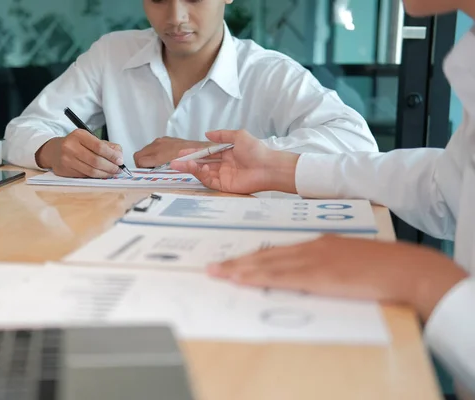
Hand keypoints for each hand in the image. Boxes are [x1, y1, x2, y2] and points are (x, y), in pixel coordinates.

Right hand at [35, 129, 123, 177]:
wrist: (54, 151)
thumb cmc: (76, 144)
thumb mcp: (90, 139)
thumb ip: (107, 146)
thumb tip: (119, 156)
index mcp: (79, 135)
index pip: (99, 147)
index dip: (112, 155)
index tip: (120, 160)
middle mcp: (71, 146)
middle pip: (96, 161)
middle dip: (110, 167)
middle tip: (118, 169)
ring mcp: (66, 159)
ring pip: (91, 171)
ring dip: (105, 174)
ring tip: (113, 173)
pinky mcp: (65, 170)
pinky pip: (85, 176)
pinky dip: (96, 176)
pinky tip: (102, 174)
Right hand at [133, 137, 211, 167]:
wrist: (203, 150)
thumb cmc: (190, 163)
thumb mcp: (172, 170)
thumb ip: (159, 171)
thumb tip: (149, 174)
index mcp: (158, 154)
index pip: (139, 160)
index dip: (141, 169)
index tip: (147, 174)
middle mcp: (158, 145)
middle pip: (139, 155)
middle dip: (142, 164)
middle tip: (150, 172)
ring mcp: (162, 141)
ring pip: (146, 151)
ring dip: (148, 159)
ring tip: (157, 167)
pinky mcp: (167, 139)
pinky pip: (154, 147)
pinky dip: (154, 153)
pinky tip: (163, 159)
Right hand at [170, 130, 299, 193]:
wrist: (268, 167)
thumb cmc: (256, 150)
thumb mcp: (239, 136)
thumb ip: (222, 135)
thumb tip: (207, 134)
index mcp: (227, 153)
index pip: (207, 152)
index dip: (194, 152)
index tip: (181, 152)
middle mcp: (224, 165)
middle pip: (202, 164)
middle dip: (188, 162)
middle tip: (174, 162)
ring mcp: (224, 176)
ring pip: (203, 172)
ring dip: (191, 168)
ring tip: (181, 165)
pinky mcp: (225, 186)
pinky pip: (209, 181)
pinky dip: (200, 175)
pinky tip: (195, 168)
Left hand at [208, 235, 467, 320]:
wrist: (404, 268)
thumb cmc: (383, 267)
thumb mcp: (350, 261)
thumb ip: (330, 264)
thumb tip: (314, 274)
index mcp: (319, 244)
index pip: (278, 251)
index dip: (253, 257)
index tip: (235, 262)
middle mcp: (310, 248)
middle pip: (266, 255)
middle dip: (238, 262)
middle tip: (213, 266)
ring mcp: (312, 260)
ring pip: (266, 264)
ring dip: (239, 270)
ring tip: (217, 273)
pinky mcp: (317, 274)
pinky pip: (279, 276)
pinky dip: (257, 277)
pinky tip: (241, 279)